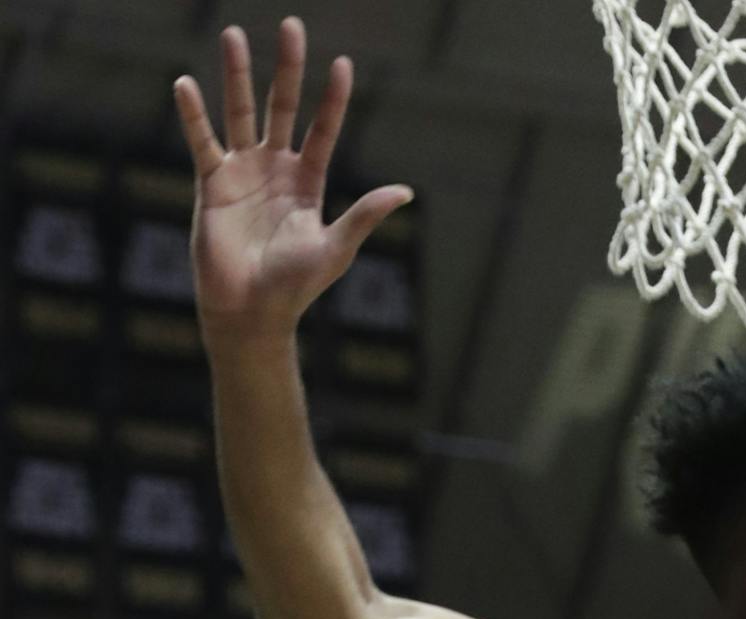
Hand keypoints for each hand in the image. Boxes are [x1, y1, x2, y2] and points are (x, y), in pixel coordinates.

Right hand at [175, 19, 411, 337]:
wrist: (251, 309)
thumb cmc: (296, 285)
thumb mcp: (336, 246)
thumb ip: (365, 214)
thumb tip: (406, 191)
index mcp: (309, 181)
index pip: (324, 128)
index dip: (333, 98)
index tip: (342, 63)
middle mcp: (276, 168)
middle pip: (282, 106)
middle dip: (287, 67)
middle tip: (291, 25)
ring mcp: (243, 172)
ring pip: (240, 112)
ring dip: (236, 74)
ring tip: (233, 33)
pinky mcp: (212, 183)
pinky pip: (202, 141)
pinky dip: (192, 114)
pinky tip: (185, 83)